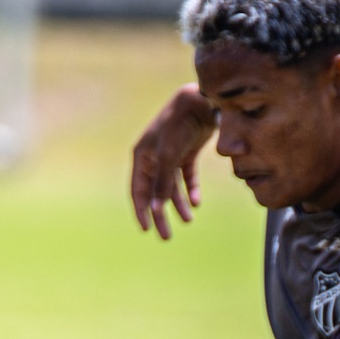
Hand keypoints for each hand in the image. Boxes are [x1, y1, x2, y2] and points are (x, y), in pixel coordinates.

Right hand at [130, 84, 216, 239]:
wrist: (201, 102)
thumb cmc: (178, 126)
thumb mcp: (168, 156)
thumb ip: (163, 184)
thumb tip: (157, 211)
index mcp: (142, 157)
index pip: (138, 190)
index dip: (142, 211)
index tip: (147, 230)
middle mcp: (154, 158)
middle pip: (155, 193)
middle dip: (160, 215)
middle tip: (166, 236)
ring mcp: (171, 156)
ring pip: (172, 187)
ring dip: (178, 205)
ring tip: (188, 221)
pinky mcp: (187, 153)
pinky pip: (187, 177)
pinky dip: (191, 190)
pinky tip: (196, 203)